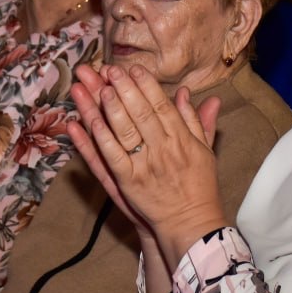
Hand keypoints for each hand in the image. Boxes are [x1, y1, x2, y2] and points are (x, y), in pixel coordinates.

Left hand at [67, 63, 225, 267]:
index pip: (162, 105)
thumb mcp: (204, 150)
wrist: (191, 223)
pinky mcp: (128, 182)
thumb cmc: (199, 186)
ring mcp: (144, 166)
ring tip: (96, 87)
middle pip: (140, 113)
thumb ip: (196, 120)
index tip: (133, 69)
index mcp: (182, 139)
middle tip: (109, 70)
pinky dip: (99, 139)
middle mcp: (163, 149)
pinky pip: (111, 157)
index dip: (146, 85)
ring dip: (109, 107)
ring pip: (124, 131)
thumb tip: (188, 92)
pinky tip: (87, 122)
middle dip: (124, 89)